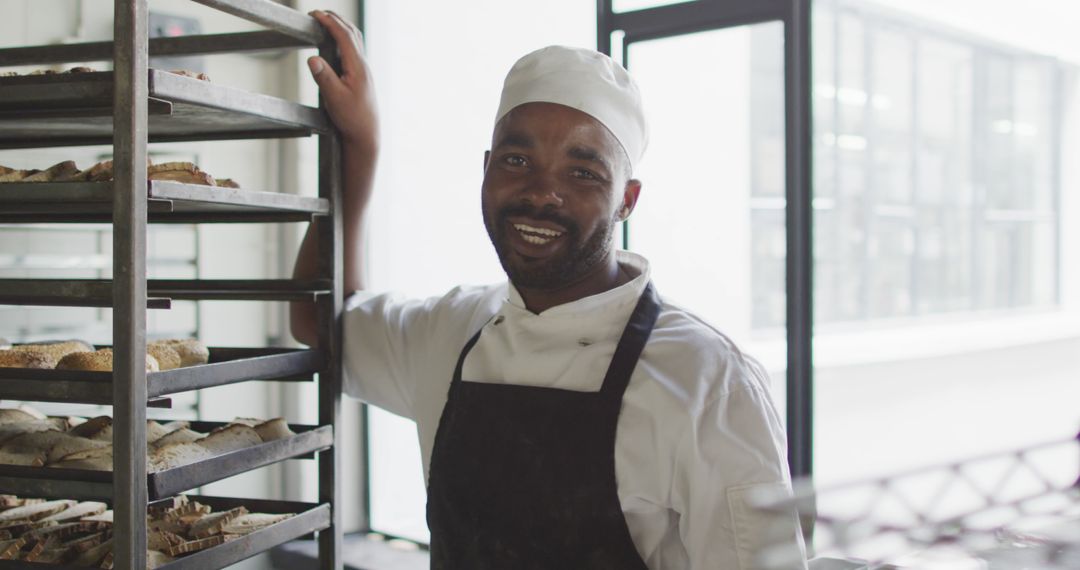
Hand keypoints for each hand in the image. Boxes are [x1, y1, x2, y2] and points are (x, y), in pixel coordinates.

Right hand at [308, 10, 378, 151]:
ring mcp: (363, 70)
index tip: (315, 14)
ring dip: (341, 27)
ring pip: (355, 40)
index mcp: (357, 67)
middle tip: (317, 13)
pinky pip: (353, 50)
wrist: (367, 135)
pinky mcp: (360, 76)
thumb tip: (312, 58)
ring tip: (326, 21)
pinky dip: (344, 38)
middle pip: (352, 33)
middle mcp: (363, 65)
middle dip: (335, 19)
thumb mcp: (334, 99)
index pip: (344, 36)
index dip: (330, 22)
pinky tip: (335, 42)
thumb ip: (324, 78)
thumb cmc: (352, 119)